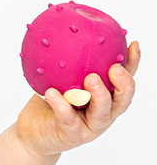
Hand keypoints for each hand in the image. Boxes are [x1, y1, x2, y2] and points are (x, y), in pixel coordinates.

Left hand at [16, 40, 140, 157]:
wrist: (31, 134)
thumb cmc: (48, 103)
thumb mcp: (58, 79)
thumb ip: (66, 63)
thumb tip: (64, 28)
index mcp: (105, 98)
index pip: (124, 80)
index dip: (133, 64)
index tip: (134, 44)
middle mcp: (103, 113)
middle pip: (122, 100)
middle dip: (124, 83)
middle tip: (115, 67)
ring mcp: (89, 127)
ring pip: (101, 112)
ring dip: (99, 95)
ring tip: (91, 78)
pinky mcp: (71, 135)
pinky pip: (67, 118)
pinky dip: (61, 105)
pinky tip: (51, 92)